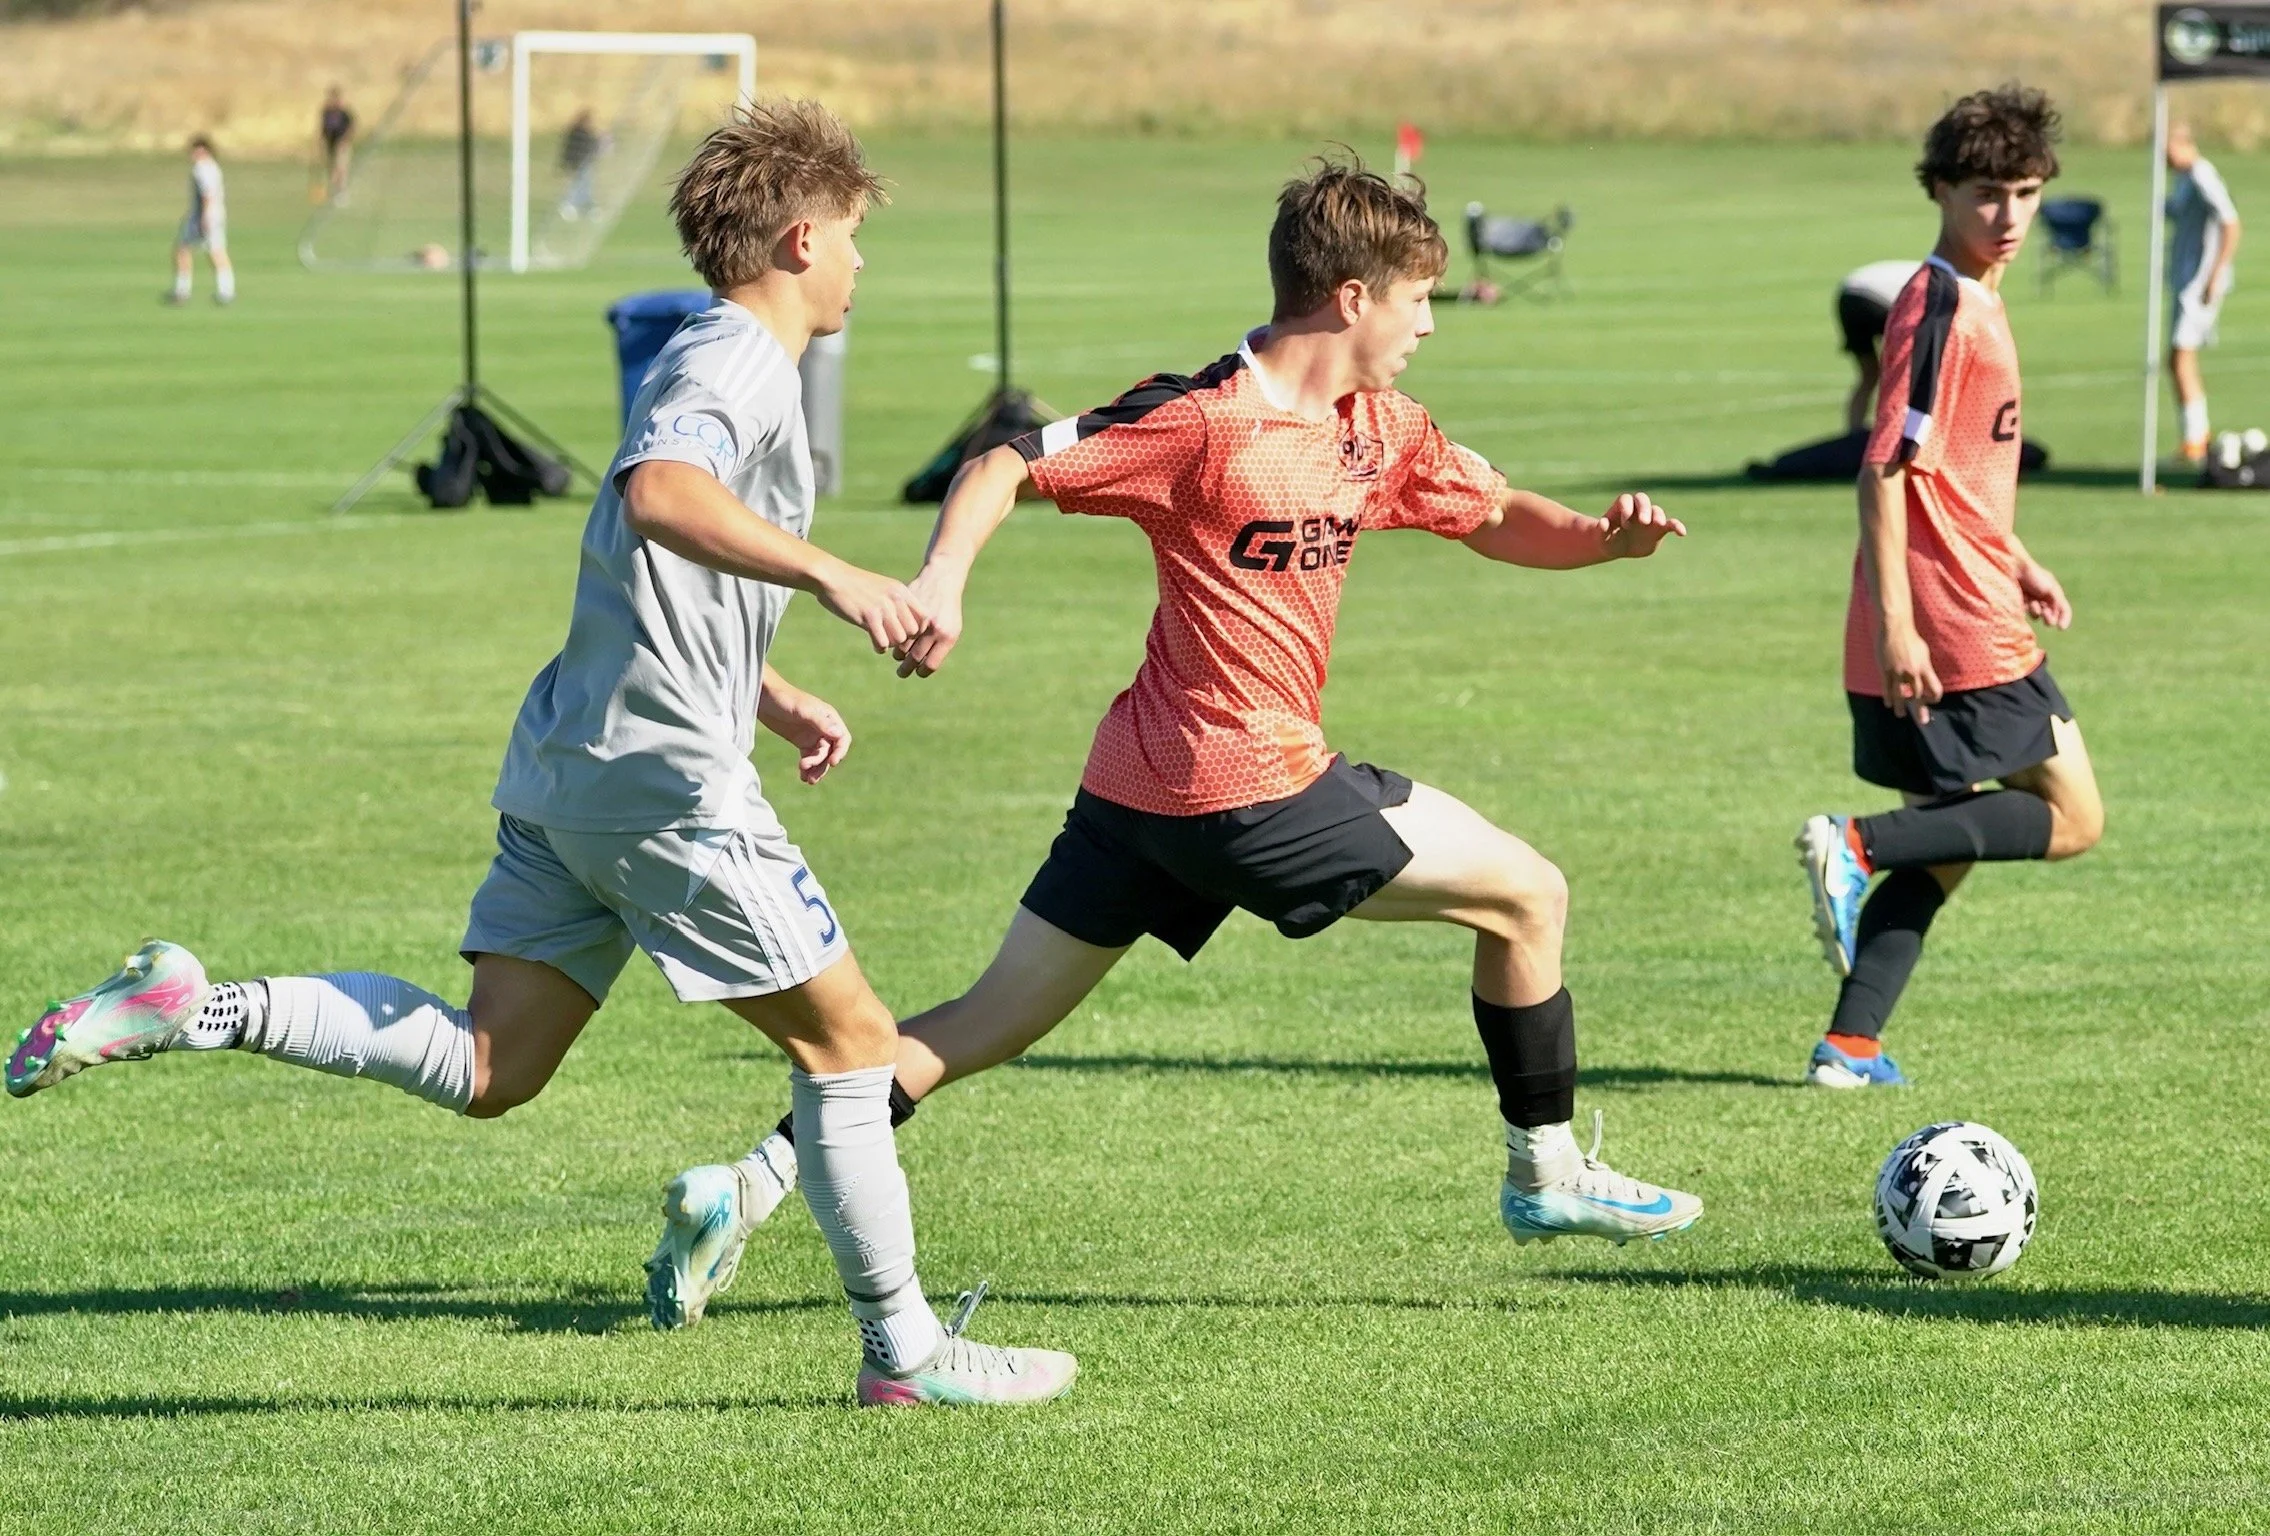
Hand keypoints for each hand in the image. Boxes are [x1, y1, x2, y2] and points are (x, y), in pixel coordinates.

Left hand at [758, 681, 851, 784]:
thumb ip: (820, 722)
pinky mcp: (801, 741)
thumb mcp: (802, 710)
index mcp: (829, 718)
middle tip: (809, 772)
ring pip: (820, 757)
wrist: (763, 696)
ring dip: (815, 769)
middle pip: (830, 752)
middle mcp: (824, 728)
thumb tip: (839, 735)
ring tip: (807, 780)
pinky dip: (807, 768)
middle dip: (822, 764)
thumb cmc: (784, 698)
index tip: (832, 763)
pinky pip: (808, 758)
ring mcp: (812, 735)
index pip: (842, 739)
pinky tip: (802, 777)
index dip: (840, 752)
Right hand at [815, 559, 927, 654]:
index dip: (918, 629)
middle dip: (904, 639)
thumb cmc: (856, 585)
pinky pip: (883, 643)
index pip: (925, 617)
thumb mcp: (883, 588)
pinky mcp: (868, 616)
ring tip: (883, 639)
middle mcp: (896, 598)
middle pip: (913, 631)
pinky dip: (879, 647)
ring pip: (900, 639)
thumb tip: (911, 625)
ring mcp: (883, 607)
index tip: (906, 632)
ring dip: (891, 643)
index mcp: (901, 591)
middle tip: (892, 637)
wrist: (832, 577)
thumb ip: (898, 603)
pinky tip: (874, 643)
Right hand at [894, 562, 968, 678]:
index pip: (931, 664)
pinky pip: (894, 633)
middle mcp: (933, 628)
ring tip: (898, 655)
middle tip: (901, 673)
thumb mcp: (950, 627)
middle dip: (906, 669)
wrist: (942, 577)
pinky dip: (890, 640)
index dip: (922, 671)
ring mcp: (917, 618)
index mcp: (947, 636)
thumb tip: (925, 667)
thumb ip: (939, 647)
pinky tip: (891, 641)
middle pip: (914, 658)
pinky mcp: (906, 609)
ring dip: (898, 654)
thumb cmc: (947, 607)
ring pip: (902, 646)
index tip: (917, 673)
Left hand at [1600, 492, 1685, 558]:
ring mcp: (1649, 518)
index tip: (1624, 524)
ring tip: (1657, 525)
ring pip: (1656, 510)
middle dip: (1644, 509)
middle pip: (1642, 500)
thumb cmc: (1607, 540)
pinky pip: (1671, 524)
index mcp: (1621, 508)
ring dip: (1658, 516)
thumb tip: (1603, 523)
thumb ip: (1601, 530)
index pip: (1626, 500)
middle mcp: (1636, 509)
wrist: (1618, 547)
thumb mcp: (1601, 538)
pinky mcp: (1659, 529)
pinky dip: (1677, 526)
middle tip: (1643, 522)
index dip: (1626, 509)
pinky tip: (1682, 533)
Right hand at [1877, 625, 1943, 723]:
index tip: (1930, 700)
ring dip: (1901, 707)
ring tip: (1901, 715)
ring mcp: (1898, 672)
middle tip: (1922, 721)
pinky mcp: (1886, 670)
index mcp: (1924, 667)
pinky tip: (1888, 703)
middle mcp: (1913, 672)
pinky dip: (1888, 697)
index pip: (1934, 689)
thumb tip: (1925, 678)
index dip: (1934, 697)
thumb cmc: (1910, 639)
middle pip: (1918, 696)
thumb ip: (1924, 667)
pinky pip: (1887, 687)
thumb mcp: (1923, 653)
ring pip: (1900, 695)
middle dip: (1920, 709)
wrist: (1895, 628)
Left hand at [2017, 559, 2071, 629]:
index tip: (2060, 628)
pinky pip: (2025, 613)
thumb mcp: (2051, 589)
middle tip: (2046, 618)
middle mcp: (2043, 596)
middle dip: (2049, 617)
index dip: (2064, 618)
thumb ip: (2059, 604)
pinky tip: (2025, 602)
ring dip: (2037, 612)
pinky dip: (2027, 610)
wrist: (2012, 569)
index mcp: (2053, 591)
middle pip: (2050, 614)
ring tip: (2033, 604)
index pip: (2063, 609)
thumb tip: (2061, 626)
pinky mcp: (2019, 602)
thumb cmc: (2034, 577)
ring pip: (2037, 615)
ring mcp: (2030, 600)